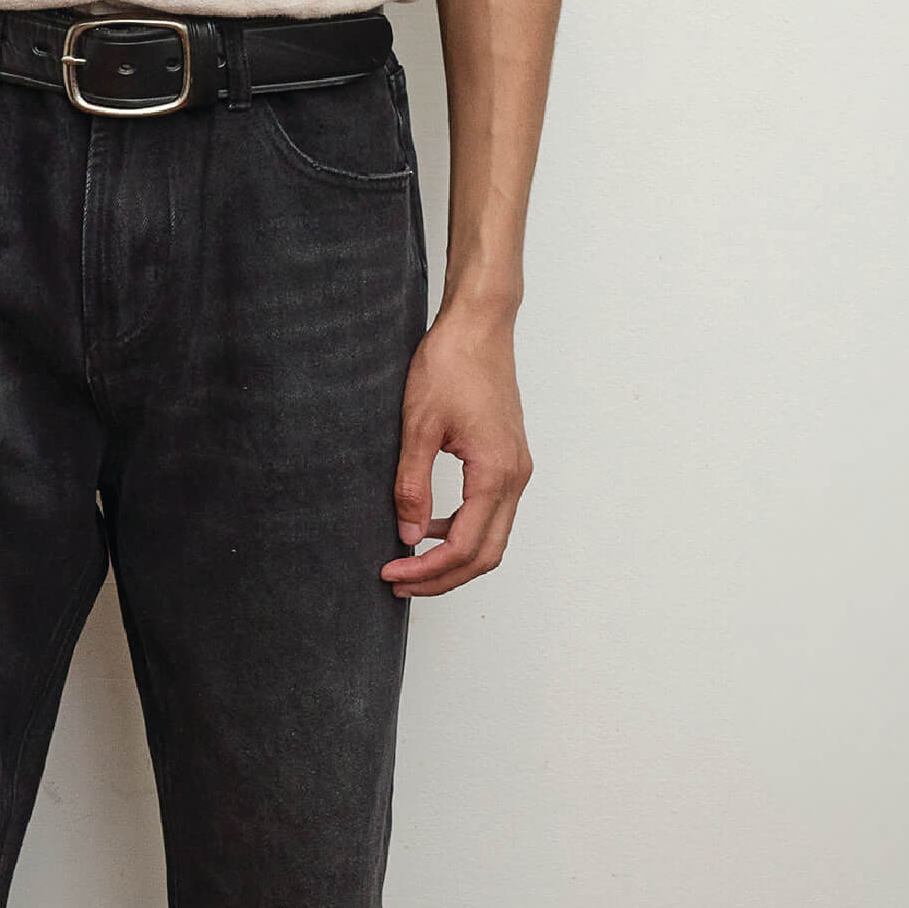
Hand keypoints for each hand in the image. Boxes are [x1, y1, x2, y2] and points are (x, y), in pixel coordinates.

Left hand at [382, 304, 532, 595]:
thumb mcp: (419, 425)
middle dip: (443, 577)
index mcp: (495, 472)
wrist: (479, 325)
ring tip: (410, 560)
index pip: (464, 547)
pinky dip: (464, 530)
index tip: (392, 573)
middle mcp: (515, 477)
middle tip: (399, 581)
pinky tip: (430, 524)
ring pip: (493, 537)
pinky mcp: (509, 459)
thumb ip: (413, 485)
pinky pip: (492, 512)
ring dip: (454, 557)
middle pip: (486, 554)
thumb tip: (409, 536)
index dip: (427, 570)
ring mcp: (516, 468)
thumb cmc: (452, 363)